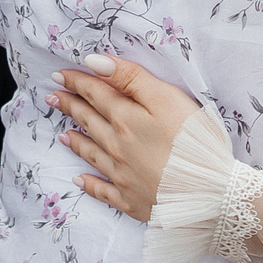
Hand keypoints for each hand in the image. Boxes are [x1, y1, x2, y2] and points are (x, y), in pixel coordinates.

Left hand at [48, 53, 200, 221]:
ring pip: (92, 154)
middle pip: (89, 121)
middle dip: (71, 107)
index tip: (60, 75)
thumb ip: (130, 78)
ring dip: (76, 141)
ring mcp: (122, 176)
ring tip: (63, 134)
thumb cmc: (194, 142)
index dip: (77, 82)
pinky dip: (89, 184)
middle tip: (54, 98)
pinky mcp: (131, 200)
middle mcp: (116, 147)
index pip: (95, 94)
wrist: (209, 194)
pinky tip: (79, 181)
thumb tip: (94, 62)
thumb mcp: (166, 98)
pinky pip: (103, 191)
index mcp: (125, 119)